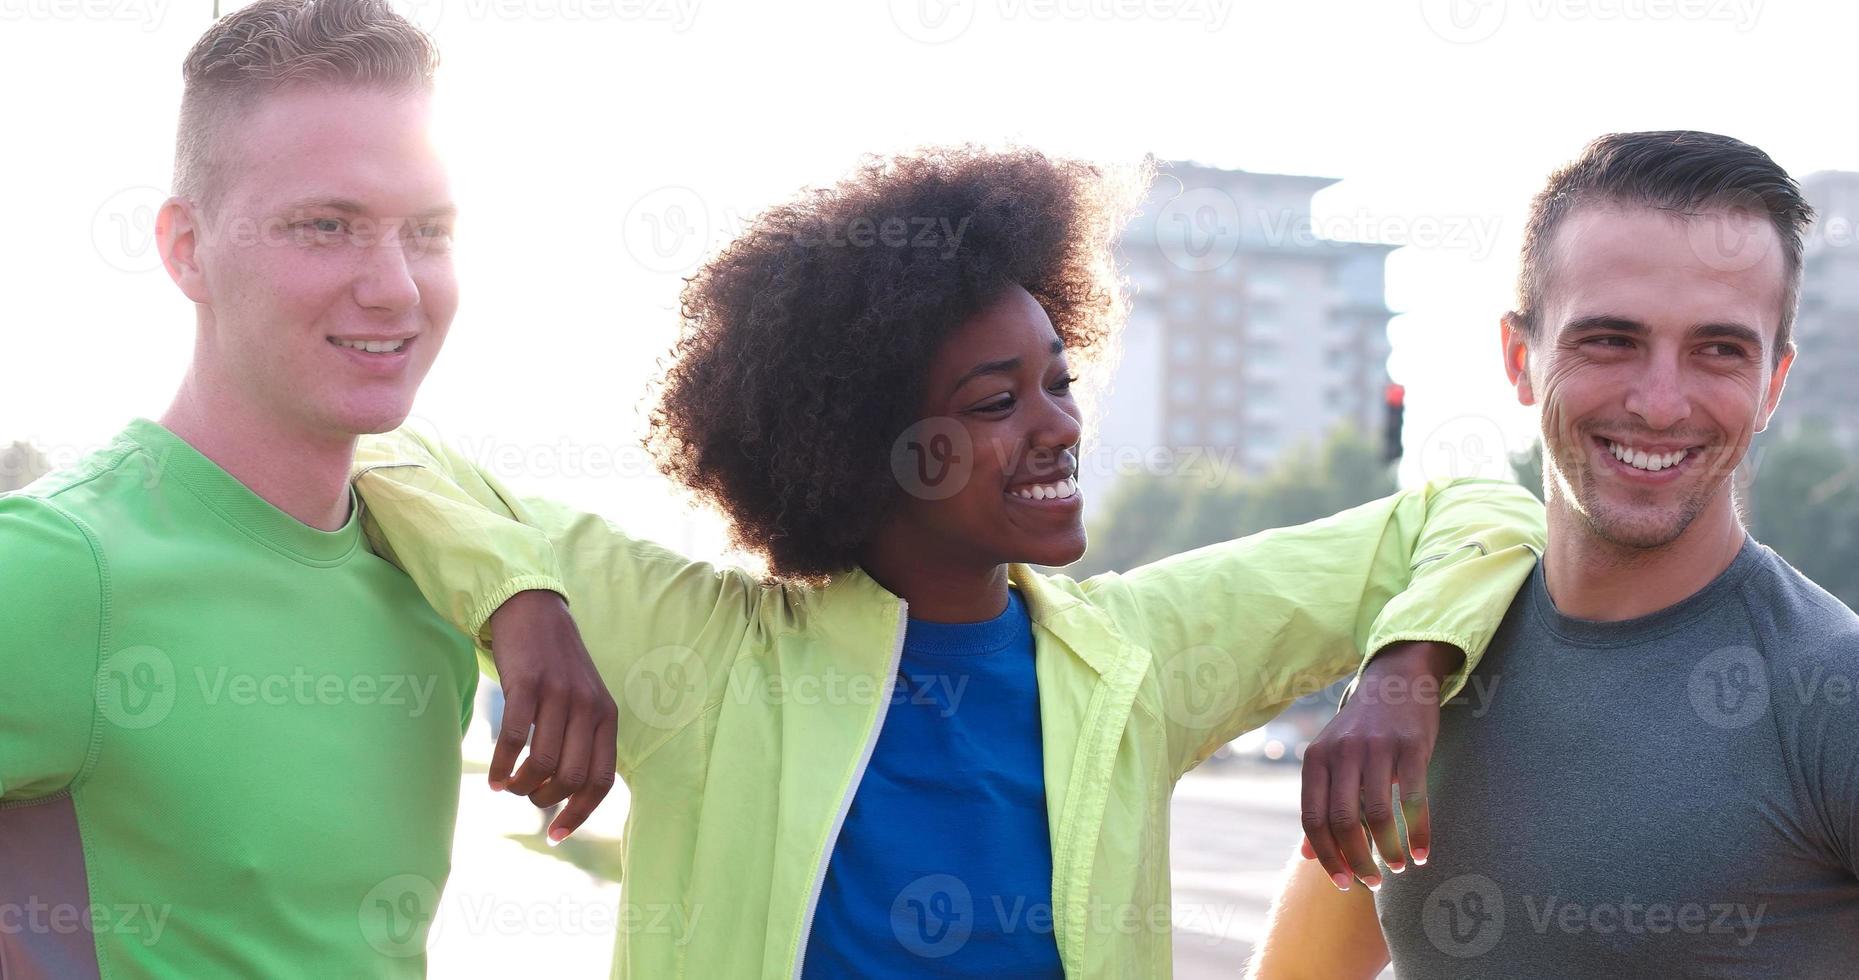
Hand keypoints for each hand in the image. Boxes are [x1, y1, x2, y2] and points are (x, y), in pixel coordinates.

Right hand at [486, 589, 618, 843]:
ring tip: (508, 786)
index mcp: (607, 716)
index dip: (579, 813)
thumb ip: (583, 739)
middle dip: (545, 799)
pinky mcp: (528, 685)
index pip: (601, 780)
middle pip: (571, 777)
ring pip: (542, 763)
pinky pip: (515, 739)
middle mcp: (588, 707)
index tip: (554, 834)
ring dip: (522, 786)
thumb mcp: (584, 700)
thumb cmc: (555, 666)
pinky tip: (494, 777)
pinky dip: (502, 766)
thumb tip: (569, 793)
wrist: (533, 611)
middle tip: (527, 797)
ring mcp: (559, 695)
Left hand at [1298, 640, 1460, 891]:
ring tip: (1397, 867)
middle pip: (1343, 821)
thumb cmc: (1359, 733)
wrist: (1394, 683)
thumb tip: (1305, 855)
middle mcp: (1342, 752)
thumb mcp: (1329, 761)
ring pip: (1378, 814)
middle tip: (1373, 883)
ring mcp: (1376, 748)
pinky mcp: (1411, 746)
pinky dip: (1419, 833)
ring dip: (1388, 850)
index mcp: (1316, 759)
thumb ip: (1318, 805)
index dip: (1326, 856)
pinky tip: (1422, 854)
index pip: (1313, 818)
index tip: (1343, 882)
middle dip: (1357, 859)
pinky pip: (1413, 799)